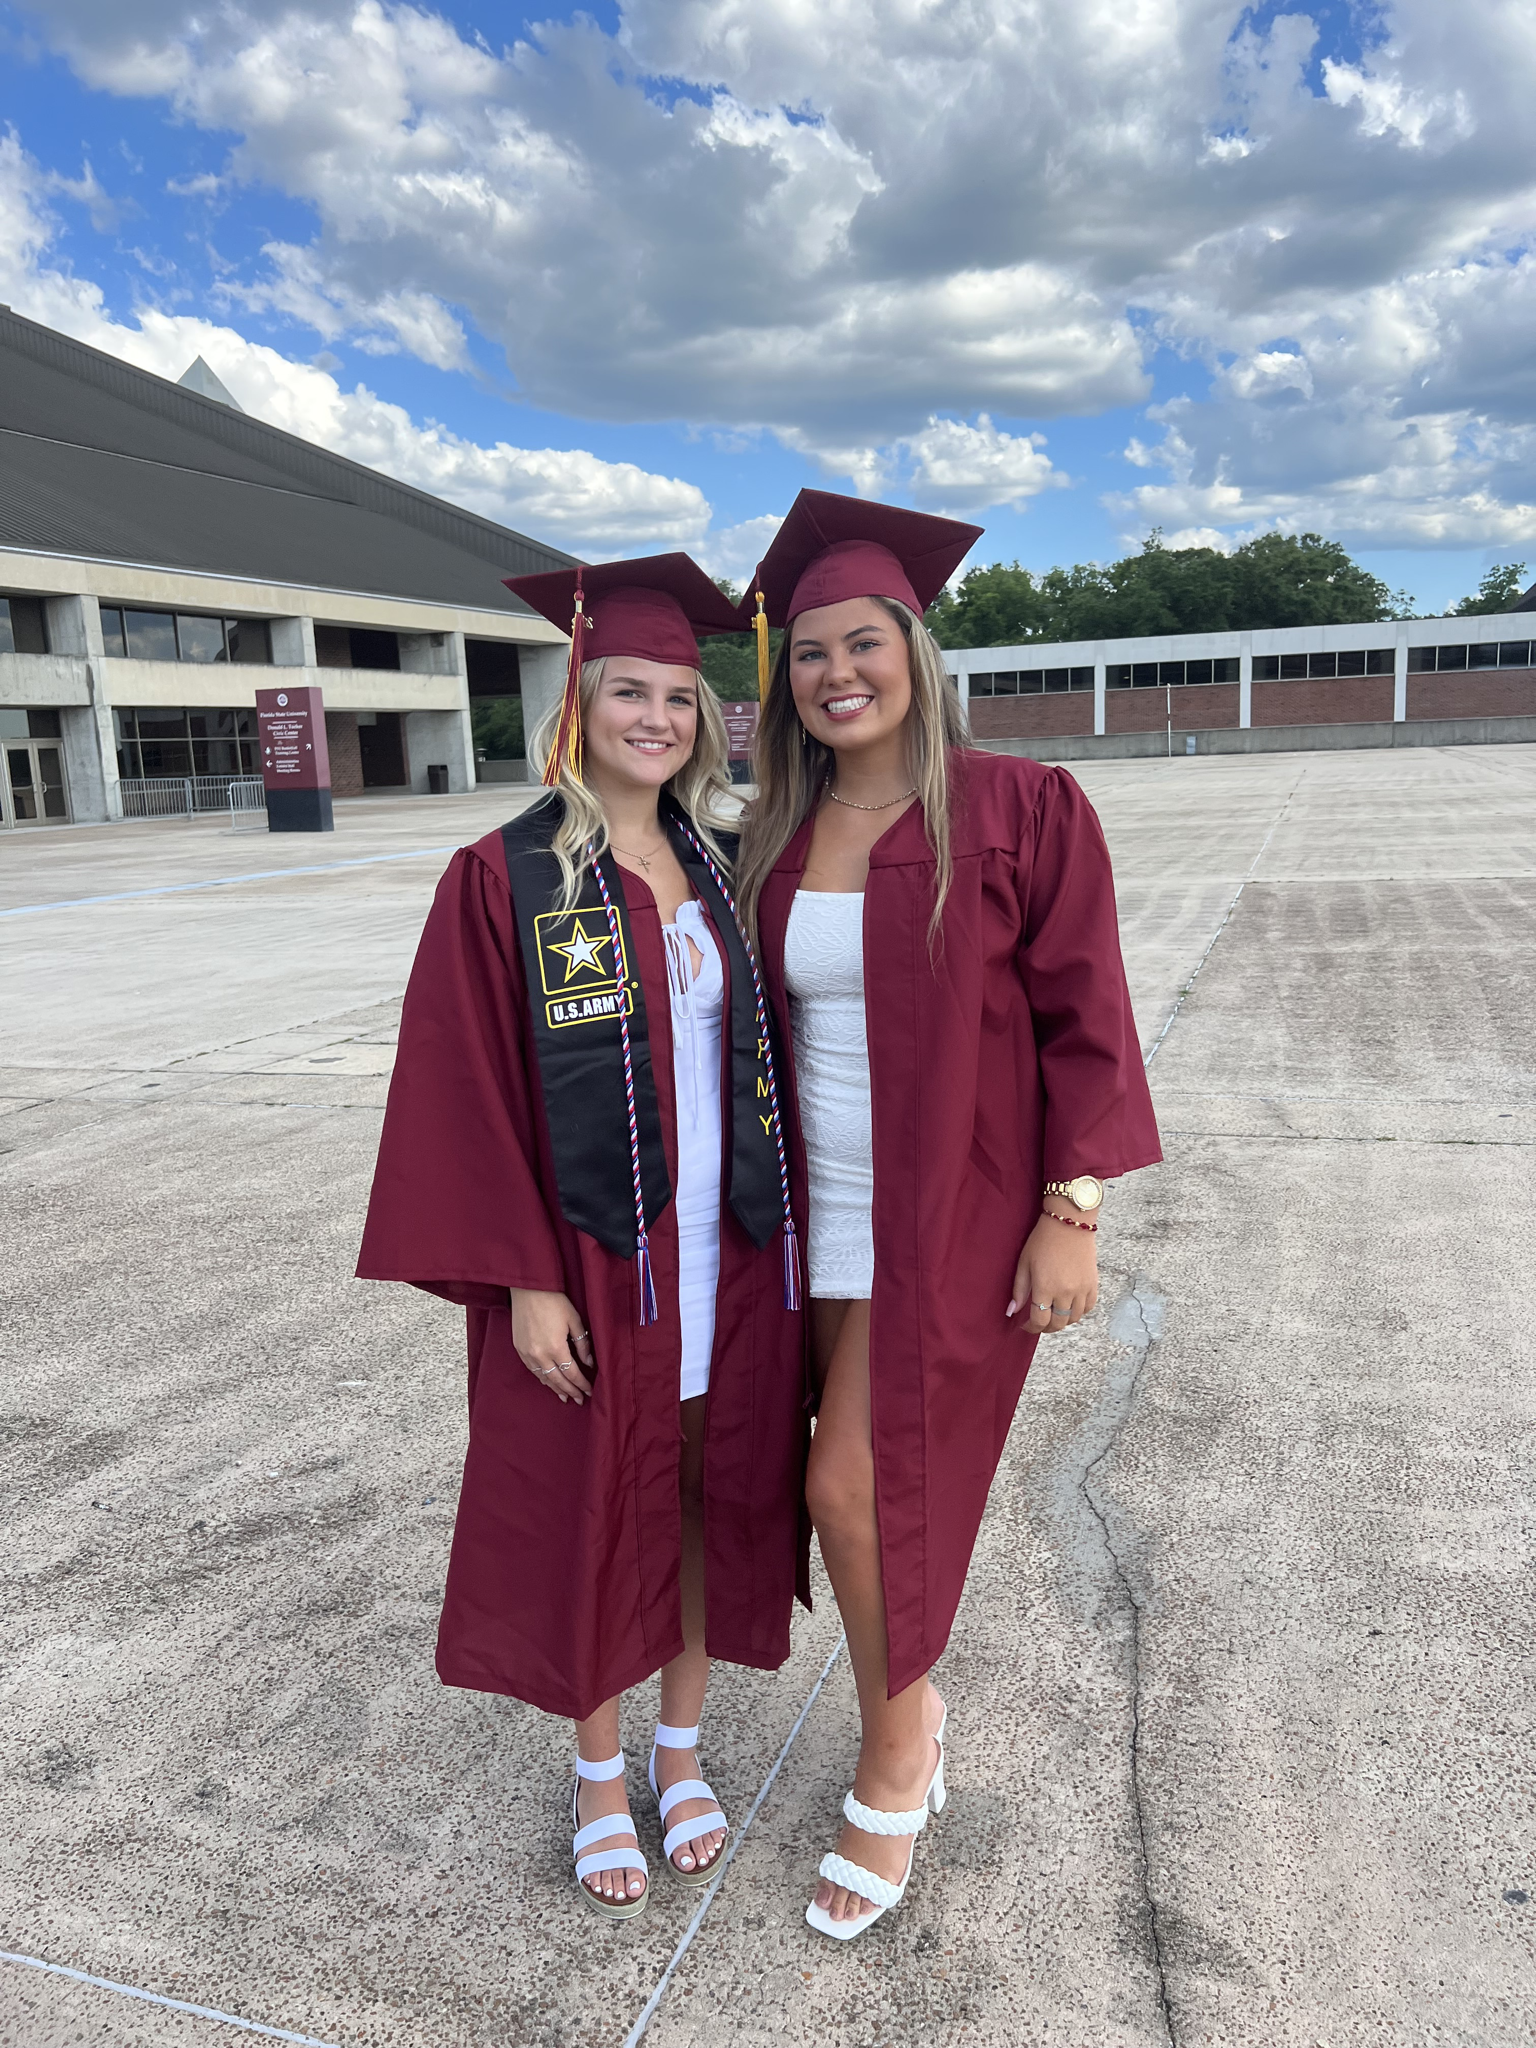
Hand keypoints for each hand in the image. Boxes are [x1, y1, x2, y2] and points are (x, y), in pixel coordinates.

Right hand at [510, 1288, 594, 1404]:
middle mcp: (540, 1354)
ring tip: (565, 1396)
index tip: (589, 1391)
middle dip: (570, 1391)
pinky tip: (548, 1382)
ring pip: (543, 1377)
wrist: (528, 1289)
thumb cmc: (554, 1301)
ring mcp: (527, 1353)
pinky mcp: (519, 1348)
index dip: (581, 1384)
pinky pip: (532, 1369)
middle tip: (579, 1399)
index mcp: (556, 1347)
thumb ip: (582, 1344)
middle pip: (557, 1380)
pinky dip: (542, 1377)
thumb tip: (589, 1363)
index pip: (571, 1373)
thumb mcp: (574, 1320)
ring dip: (555, 1388)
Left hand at [1007, 1210, 1098, 1335]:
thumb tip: (1012, 1312)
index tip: (1025, 1325)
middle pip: (1057, 1324)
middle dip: (1045, 1327)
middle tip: (1038, 1322)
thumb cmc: (1042, 1240)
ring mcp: (1082, 1290)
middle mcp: (1065, 1293)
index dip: (1031, 1328)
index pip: (1039, 1321)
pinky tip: (1070, 1307)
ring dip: (1062, 1321)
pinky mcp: (1093, 1284)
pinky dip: (1079, 1312)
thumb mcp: (1024, 1263)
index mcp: (1045, 1288)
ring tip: (1053, 1314)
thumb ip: (1019, 1290)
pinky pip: (1088, 1308)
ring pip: (1073, 1319)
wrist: (1069, 1223)